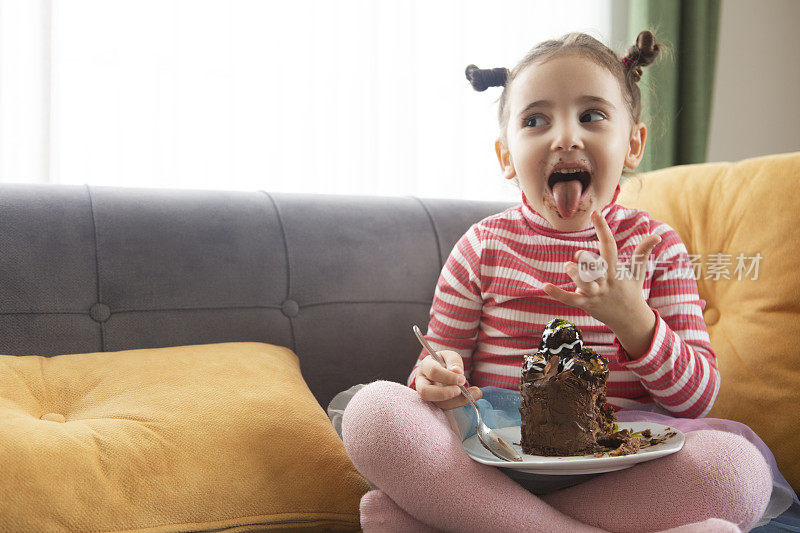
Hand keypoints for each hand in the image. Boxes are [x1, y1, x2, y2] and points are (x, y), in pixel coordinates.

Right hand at [415, 350, 481, 409]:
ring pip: (437, 403)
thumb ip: (453, 361)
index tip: (462, 379)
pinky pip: (446, 407)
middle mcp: (422, 382)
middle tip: (459, 390)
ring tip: (474, 394)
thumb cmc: (443, 362)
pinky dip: (459, 403)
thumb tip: (457, 371)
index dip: (448, 377)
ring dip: (456, 401)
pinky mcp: (436, 403)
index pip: (433, 372)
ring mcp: (428, 395)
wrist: (441, 369)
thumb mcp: (450, 356)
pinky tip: (471, 398)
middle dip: (444, 393)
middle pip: (425, 392)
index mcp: (425, 366)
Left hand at [541, 210, 659, 355]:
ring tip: (567, 266)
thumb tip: (656, 235)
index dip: (603, 229)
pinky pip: (570, 299)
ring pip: (584, 285)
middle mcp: (605, 281)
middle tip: (580, 253)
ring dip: (576, 277)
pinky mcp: (586, 304)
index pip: (610, 247)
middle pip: (596, 270)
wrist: (630, 319)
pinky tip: (545, 286)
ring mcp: (595, 294)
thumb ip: (642, 252)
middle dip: (589, 263)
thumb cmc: (631, 290)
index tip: (596, 213)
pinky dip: (558, 294)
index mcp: (615, 270)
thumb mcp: (637, 271)